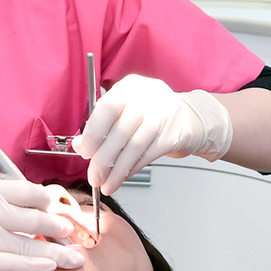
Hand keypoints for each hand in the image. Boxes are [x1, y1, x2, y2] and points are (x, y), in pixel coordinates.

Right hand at [0, 177, 85, 270]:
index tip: (64, 210)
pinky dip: (36, 264)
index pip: (27, 189)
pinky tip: (51, 266)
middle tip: (76, 234)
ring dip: (57, 250)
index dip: (50, 201)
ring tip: (76, 256)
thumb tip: (33, 207)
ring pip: (28, 241)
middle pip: (33, 215)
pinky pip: (13, 261)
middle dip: (60, 226)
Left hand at [71, 74, 232, 193]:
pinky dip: (131, 170)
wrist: (191, 118)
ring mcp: (163, 115)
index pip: (106, 108)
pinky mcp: (174, 135)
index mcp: (130, 87)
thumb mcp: (125, 111)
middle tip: (94, 176)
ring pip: (133, 148)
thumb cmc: (152, 114)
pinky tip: (122, 178)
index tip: (85, 152)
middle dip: (102, 160)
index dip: (93, 133)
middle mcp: (147, 97)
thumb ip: (102, 125)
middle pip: (119, 132)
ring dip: (116, 171)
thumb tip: (79, 146)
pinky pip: (147, 156)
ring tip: (107, 184)